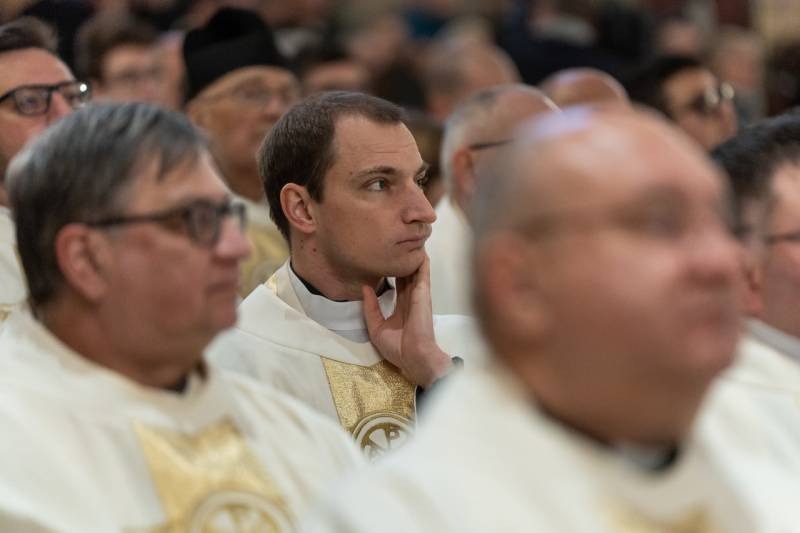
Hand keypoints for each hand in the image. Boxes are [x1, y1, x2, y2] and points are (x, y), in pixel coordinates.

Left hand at [362, 254, 452, 387]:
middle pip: (407, 275)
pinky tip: (420, 250)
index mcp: (402, 308)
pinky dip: (422, 263)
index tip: (388, 259)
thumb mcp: (376, 328)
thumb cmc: (397, 347)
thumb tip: (365, 288)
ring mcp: (419, 296)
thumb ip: (370, 308)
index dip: (394, 272)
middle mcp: (411, 299)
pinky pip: (423, 275)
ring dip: (414, 257)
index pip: (398, 285)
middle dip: (404, 260)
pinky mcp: (423, 294)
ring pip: (415, 271)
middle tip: (400, 243)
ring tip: (411, 240)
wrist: (414, 356)